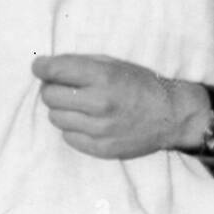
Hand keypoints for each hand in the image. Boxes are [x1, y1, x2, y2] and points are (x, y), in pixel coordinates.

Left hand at [33, 54, 207, 159]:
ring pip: (56, 118)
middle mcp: (100, 103)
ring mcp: (100, 129)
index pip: (55, 71)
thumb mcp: (116, 65)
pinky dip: (74, 128)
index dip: (42, 67)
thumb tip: (47, 69)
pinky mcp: (102, 149)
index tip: (40, 67)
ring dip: (63, 110)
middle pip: (50, 96)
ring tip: (80, 106)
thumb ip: (83, 65)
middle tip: (64, 87)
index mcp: (104, 77)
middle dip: (52, 89)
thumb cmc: (143, 85)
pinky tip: (89, 122)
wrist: (172, 115)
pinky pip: (69, 137)